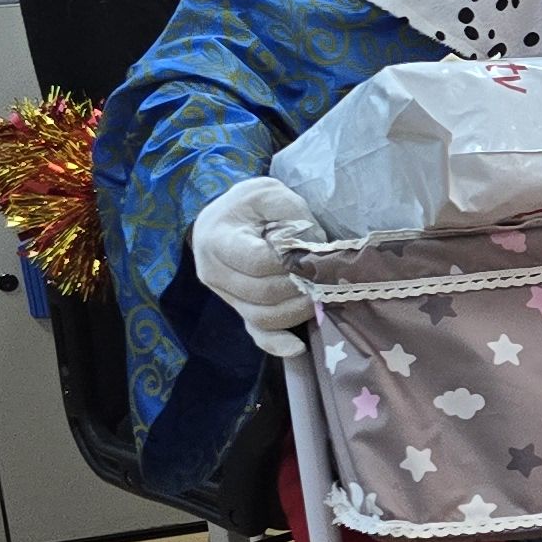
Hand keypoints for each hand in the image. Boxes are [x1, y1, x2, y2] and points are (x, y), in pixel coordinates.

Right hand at [190, 174, 321, 356]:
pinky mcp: (239, 308)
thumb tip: (309, 248)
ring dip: (298, 311)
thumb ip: (290, 215)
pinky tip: (298, 347)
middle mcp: (213, 273)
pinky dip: (277, 343)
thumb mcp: (271, 194)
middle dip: (300, 288)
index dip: (290, 262)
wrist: (229, 219)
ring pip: (262, 316)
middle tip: (327, 279)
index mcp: (217, 239)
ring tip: (322, 296)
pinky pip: (256, 333)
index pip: (257, 261)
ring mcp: (225, 296)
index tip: (313, 255)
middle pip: (262, 293)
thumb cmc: (252, 205)